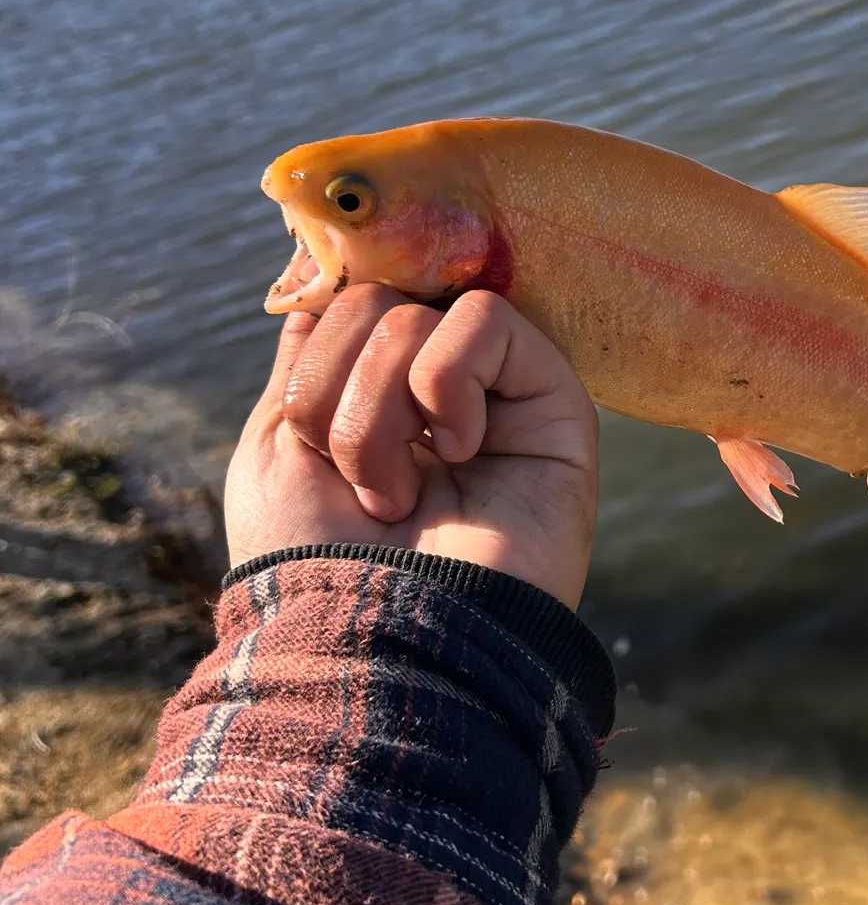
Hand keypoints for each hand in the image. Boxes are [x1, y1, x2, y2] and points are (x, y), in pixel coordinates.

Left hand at [225, 286, 597, 608]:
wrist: (386, 636)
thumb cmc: (318, 556)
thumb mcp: (277, 443)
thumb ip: (309, 351)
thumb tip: (330, 268)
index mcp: (372, 401)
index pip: (347, 302)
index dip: (322, 328)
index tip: (310, 399)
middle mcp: (437, 397)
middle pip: (374, 303)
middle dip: (338, 385)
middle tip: (355, 477)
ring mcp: (499, 400)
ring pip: (421, 313)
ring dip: (380, 405)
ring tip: (398, 492)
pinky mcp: (553, 408)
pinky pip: (488, 322)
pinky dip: (447, 384)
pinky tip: (458, 456)